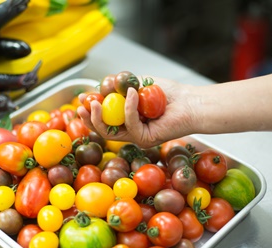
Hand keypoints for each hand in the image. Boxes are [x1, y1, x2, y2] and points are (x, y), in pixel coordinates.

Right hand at [77, 76, 197, 148]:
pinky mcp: (145, 139)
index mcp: (126, 118)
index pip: (103, 118)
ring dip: (100, 118)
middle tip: (81, 106)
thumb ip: (120, 85)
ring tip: (95, 102)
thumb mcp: (139, 84)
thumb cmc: (168, 93)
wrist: (190, 102)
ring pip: (111, 133)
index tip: (82, 97)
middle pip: (103, 129)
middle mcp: (130, 130)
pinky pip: (130, 124)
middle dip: (89, 118)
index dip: (90, 109)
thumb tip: (102, 85)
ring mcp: (136, 136)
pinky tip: (131, 93)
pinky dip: (128, 107)